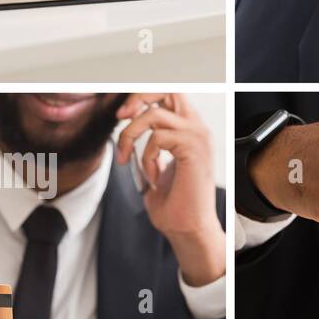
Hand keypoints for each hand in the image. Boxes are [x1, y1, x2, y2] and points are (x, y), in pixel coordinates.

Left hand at [115, 94, 225, 285]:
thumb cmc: (174, 205)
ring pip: (153, 114)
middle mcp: (197, 129)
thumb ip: (148, 147)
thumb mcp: (155, 167)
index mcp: (190, 131)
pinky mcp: (193, 149)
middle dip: (138, 98)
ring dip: (130, 135)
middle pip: (167, 89)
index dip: (142, 97)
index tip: (122, 116)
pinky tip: (152, 177)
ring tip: (127, 159)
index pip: (168, 94)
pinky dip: (146, 157)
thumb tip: (125, 132)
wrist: (188, 229)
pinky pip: (157, 138)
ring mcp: (198, 137)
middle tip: (121, 117)